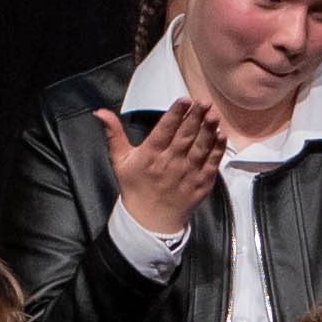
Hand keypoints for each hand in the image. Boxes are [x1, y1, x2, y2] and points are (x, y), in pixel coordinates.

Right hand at [106, 95, 229, 238]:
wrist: (151, 221)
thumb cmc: (135, 187)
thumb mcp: (120, 161)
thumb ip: (113, 134)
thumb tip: (100, 112)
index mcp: (150, 156)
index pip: (164, 131)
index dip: (175, 115)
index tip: (184, 100)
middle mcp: (170, 164)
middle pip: (185, 137)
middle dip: (195, 117)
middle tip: (204, 101)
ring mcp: (187, 174)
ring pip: (200, 148)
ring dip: (208, 131)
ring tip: (213, 114)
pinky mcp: (201, 184)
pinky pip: (211, 164)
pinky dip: (217, 150)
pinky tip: (221, 135)